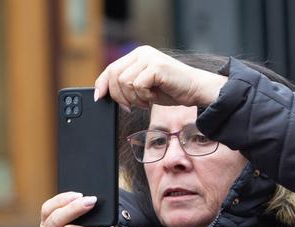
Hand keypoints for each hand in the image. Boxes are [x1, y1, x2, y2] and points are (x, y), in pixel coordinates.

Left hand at [93, 45, 225, 110]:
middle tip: (131, 106)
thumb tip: (105, 92)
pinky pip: (138, 85)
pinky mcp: (156, 66)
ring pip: (125, 82)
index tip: (98, 98)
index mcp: (137, 55)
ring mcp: (149, 58)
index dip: (102, 84)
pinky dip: (144, 97)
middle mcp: (141, 53)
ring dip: (134, 98)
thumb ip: (128, 85)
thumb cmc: (172, 90)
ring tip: (146, 101)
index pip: (111, 68)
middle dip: (119, 96)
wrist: (196, 90)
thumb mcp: (144, 87)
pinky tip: (153, 99)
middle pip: (115, 75)